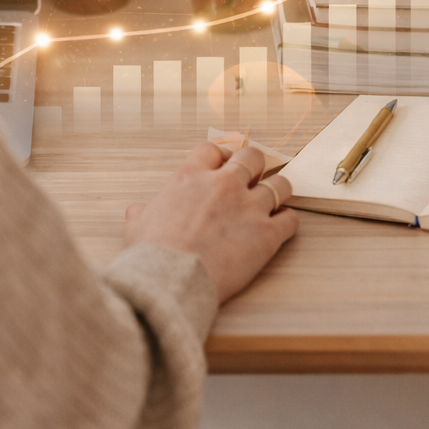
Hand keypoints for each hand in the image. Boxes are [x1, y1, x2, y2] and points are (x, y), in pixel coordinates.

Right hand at [123, 142, 297, 302]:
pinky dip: (288, 222)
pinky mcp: (267, 234)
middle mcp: (224, 185)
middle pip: (253, 157)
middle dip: (254, 166)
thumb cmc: (152, 254)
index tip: (223, 165)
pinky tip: (280, 228)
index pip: (212, 149)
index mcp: (190, 177)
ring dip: (278, 190)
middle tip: (252, 179)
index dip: (220, 156)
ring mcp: (249, 207)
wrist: (171, 280)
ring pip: (280, 184)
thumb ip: (142, 213)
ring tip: (274, 201)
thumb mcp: (137, 226)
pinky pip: (291, 219)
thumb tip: (137, 211)